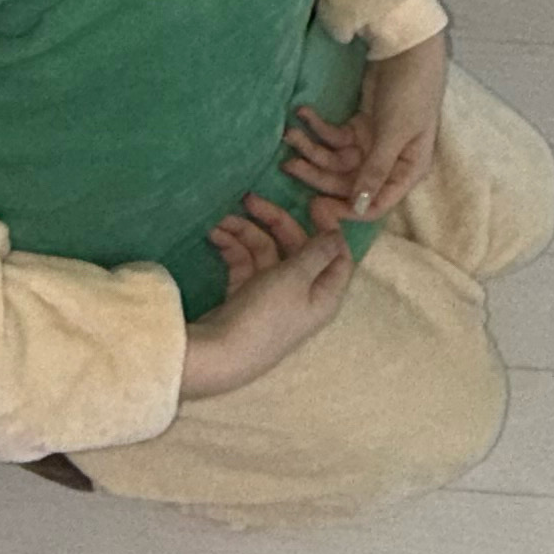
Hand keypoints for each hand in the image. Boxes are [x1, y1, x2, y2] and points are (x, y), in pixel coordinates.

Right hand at [181, 192, 353, 399]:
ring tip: (221, 221)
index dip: (328, 228)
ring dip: (245, 232)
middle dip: (274, 222)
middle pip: (297, 248)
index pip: (337, 256)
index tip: (311, 202)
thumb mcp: (296, 278)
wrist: (220, 354)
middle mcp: (301, 294)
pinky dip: (232, 248)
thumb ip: (317, 252)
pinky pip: (244, 264)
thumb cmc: (267, 315)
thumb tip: (336, 234)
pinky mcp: (245, 297)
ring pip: (265, 252)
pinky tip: (215, 236)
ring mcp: (271, 296)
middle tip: (250, 199)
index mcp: (324, 293)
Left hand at [282, 28, 448, 228]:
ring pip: (335, 159)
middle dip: (318, 175)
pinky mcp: (358, 126)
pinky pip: (333, 136)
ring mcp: (371, 144)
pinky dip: (317, 127)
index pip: (376, 204)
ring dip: (312, 149)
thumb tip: (360, 207)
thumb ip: (375, 169)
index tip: (317, 206)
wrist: (407, 47)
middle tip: (289, 165)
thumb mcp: (395, 132)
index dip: (348, 210)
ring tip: (290, 134)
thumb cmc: (412, 92)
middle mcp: (389, 163)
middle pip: (348, 182)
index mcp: (407, 171)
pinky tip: (302, 114)